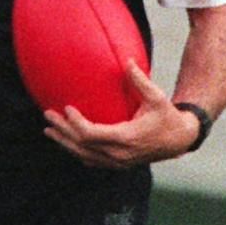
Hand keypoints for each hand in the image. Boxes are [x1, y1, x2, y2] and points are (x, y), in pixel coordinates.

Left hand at [43, 59, 199, 167]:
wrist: (179, 140)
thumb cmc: (167, 116)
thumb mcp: (157, 97)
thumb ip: (140, 80)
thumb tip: (128, 60)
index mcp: (126, 137)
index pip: (91, 134)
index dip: (76, 122)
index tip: (66, 107)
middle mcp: (119, 154)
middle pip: (82, 145)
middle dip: (62, 130)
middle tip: (47, 114)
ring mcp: (118, 162)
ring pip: (83, 156)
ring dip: (64, 143)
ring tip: (48, 130)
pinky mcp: (117, 164)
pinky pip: (91, 161)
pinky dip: (76, 151)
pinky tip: (65, 141)